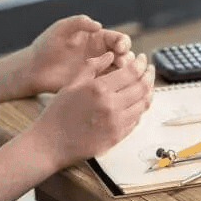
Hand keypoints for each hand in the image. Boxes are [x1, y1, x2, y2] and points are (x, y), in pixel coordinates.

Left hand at [26, 15, 133, 94]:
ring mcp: (97, 70)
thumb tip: (98, 25)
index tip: (120, 48)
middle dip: (127, 59)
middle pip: (125, 56)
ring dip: (124, 73)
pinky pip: (108, 85)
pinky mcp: (91, 84)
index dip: (123, 43)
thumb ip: (79, 22)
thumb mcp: (61, 28)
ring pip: (120, 72)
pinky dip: (114, 85)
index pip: (119, 39)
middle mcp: (101, 53)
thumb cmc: (46, 45)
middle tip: (122, 63)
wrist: (32, 68)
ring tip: (118, 75)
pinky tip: (110, 87)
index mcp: (97, 38)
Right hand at [34, 51, 154, 168]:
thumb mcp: (71, 84)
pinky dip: (140, 108)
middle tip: (149, 69)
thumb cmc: (57, 113)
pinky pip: (136, 119)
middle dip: (149, 75)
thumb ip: (92, 66)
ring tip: (147, 84)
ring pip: (143, 104)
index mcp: (99, 89)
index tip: (143, 58)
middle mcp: (111, 106)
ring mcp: (116, 123)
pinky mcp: (118, 137)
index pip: (132, 72)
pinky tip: (137, 102)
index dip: (141, 63)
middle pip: (142, 87)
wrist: (50, 144)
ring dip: (149, 91)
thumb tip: (110, 55)